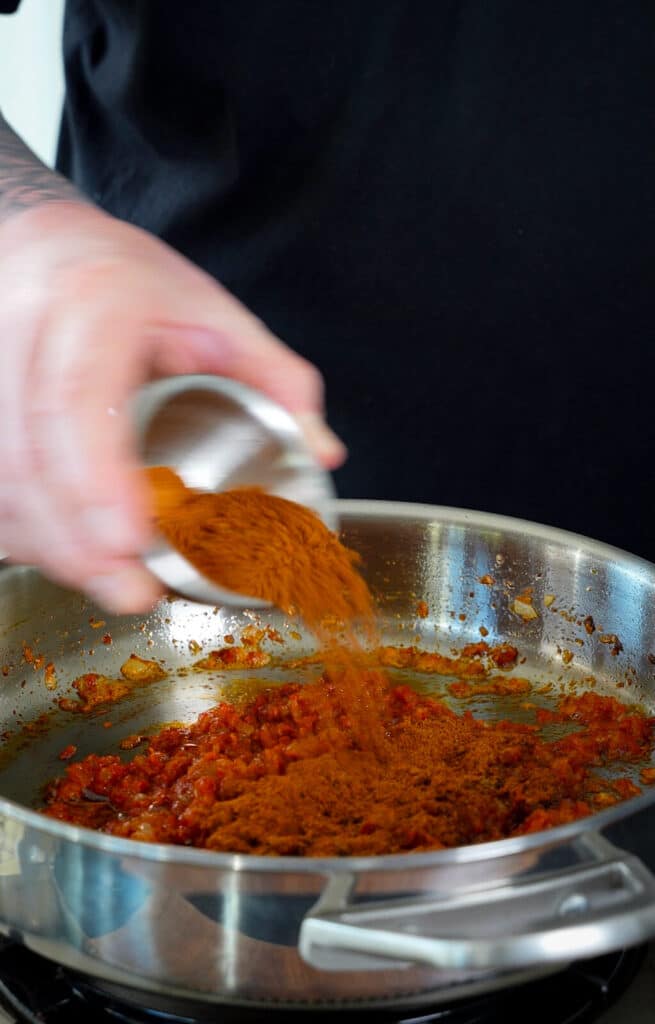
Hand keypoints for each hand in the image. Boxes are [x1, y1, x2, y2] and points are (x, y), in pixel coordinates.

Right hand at [0, 202, 344, 612]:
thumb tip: (323, 450)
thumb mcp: (218, 314)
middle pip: (27, 452)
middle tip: (127, 591)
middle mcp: (25, 333)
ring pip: (1, 477)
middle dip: (74, 538)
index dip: (94, 476)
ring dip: (50, 543)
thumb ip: (278, 380)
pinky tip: (66, 553)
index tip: (128, 541)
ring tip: (107, 580)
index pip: (76, 396)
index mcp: (93, 303)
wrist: (51, 251)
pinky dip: (24, 529)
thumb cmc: (136, 287)